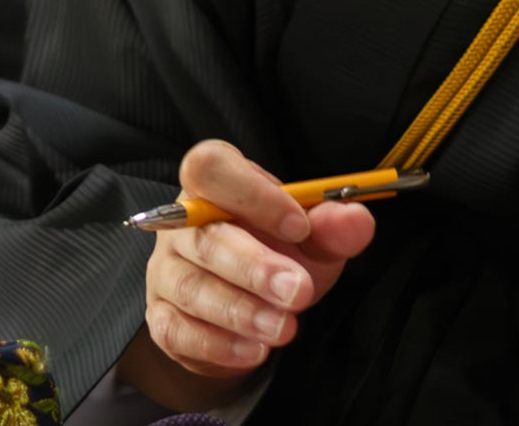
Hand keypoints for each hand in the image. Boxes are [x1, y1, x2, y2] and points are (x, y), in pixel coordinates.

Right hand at [129, 140, 377, 400]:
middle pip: (202, 237)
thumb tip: (357, 219)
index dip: (251, 194)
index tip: (299, 226)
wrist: (253, 308)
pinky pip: (177, 330)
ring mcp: (165, 272)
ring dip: (240, 311)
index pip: (210, 168)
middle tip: (298, 291)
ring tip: (284, 328)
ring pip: (190, 288)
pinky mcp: (162, 319)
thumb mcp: (313, 239)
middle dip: (253, 267)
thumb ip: (334, 227)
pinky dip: (218, 344)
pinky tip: (255, 350)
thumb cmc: (278, 255)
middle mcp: (180, 224)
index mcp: (213, 186)